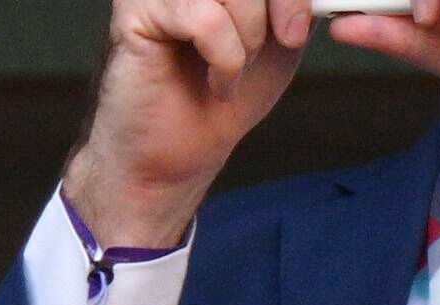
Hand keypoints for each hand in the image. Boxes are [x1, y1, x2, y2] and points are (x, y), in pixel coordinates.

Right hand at [65, 0, 327, 249]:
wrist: (177, 155)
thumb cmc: (223, 96)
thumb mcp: (280, 33)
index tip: (303, 23)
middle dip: (283, 2)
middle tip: (287, 40)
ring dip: (251, 34)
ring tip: (238, 68)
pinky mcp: (136, 13)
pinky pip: (206, 18)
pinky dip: (225, 57)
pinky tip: (218, 83)